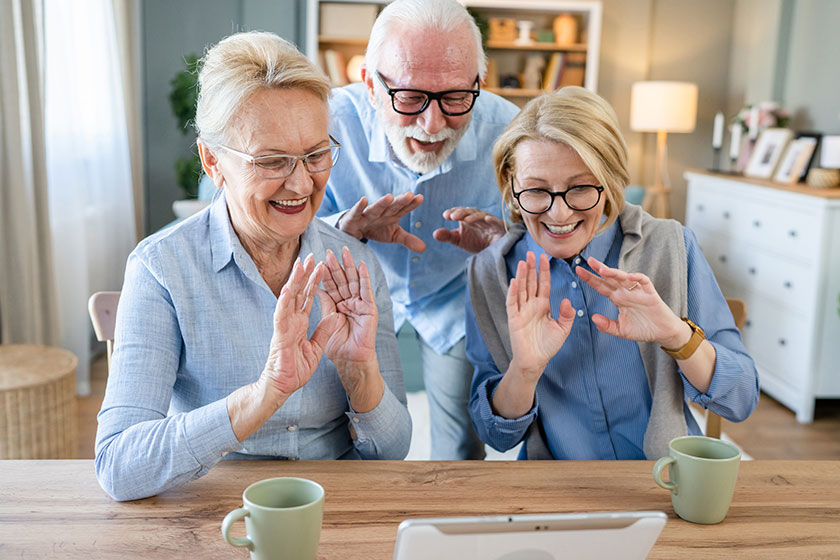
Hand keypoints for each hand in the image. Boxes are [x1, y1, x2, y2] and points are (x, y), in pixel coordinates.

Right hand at [261, 254, 331, 395]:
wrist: (282, 386)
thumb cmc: (295, 369)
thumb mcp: (316, 347)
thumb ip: (324, 330)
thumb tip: (335, 314)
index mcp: (300, 322)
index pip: (309, 297)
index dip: (315, 282)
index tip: (321, 266)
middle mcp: (291, 320)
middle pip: (299, 292)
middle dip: (305, 274)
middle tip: (310, 255)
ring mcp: (284, 325)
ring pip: (289, 298)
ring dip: (294, 280)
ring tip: (299, 264)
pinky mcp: (279, 333)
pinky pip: (281, 314)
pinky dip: (284, 301)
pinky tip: (289, 287)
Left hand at [317, 247, 378, 364]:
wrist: (350, 361)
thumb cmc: (338, 347)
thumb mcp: (327, 322)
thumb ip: (326, 305)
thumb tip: (318, 288)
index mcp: (337, 306)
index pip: (330, 286)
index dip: (324, 274)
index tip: (316, 260)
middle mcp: (349, 303)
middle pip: (341, 280)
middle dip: (335, 266)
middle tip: (329, 251)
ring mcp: (360, 305)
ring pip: (353, 282)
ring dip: (349, 266)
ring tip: (344, 252)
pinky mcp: (369, 309)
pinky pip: (366, 291)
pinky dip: (364, 278)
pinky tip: (361, 265)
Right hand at [338, 193, 425, 252]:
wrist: (354, 230)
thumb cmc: (376, 229)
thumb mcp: (393, 235)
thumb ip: (408, 240)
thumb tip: (424, 248)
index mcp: (392, 215)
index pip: (403, 209)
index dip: (411, 204)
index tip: (420, 198)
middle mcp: (381, 213)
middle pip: (392, 207)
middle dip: (400, 201)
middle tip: (409, 195)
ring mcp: (367, 214)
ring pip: (376, 208)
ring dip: (382, 203)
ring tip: (390, 197)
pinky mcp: (354, 218)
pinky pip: (357, 212)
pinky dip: (359, 206)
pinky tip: (364, 200)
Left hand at [432, 206, 506, 252]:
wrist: (494, 252)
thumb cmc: (476, 243)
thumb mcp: (459, 240)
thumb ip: (448, 236)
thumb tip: (434, 234)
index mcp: (468, 218)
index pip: (460, 212)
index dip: (453, 212)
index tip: (445, 215)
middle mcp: (479, 218)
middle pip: (470, 211)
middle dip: (462, 213)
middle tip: (453, 216)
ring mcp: (490, 222)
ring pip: (482, 215)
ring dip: (474, 216)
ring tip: (466, 220)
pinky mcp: (500, 227)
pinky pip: (497, 222)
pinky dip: (492, 219)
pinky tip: (487, 219)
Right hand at [507, 251, 575, 379]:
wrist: (535, 361)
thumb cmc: (548, 345)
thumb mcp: (562, 329)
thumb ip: (566, 314)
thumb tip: (567, 299)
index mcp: (543, 305)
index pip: (543, 284)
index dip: (544, 271)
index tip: (544, 257)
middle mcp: (531, 305)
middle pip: (531, 282)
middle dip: (531, 268)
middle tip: (531, 253)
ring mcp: (521, 311)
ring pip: (521, 289)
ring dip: (522, 276)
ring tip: (523, 262)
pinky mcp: (513, 319)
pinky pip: (512, 303)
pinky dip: (513, 292)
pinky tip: (515, 281)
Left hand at [575, 256, 687, 346]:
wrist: (662, 333)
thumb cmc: (642, 329)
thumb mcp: (621, 330)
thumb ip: (607, 326)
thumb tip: (593, 318)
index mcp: (618, 299)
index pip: (601, 286)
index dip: (590, 278)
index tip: (578, 270)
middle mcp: (626, 292)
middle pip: (610, 278)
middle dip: (600, 269)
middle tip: (588, 260)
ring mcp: (638, 292)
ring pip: (625, 278)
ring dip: (615, 273)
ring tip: (603, 270)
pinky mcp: (650, 294)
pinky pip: (644, 282)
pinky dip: (638, 278)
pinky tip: (630, 277)